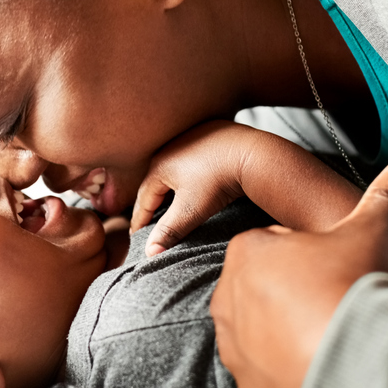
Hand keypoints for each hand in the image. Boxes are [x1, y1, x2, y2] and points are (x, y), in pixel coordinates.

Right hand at [131, 121, 252, 255]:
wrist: (252, 153)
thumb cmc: (217, 181)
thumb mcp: (190, 210)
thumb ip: (169, 231)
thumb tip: (150, 254)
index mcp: (159, 166)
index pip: (143, 199)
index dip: (140, 220)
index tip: (136, 236)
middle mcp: (169, 149)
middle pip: (155, 183)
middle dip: (151, 202)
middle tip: (150, 222)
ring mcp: (189, 138)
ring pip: (173, 169)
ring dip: (170, 186)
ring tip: (171, 203)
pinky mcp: (207, 134)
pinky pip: (191, 157)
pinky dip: (188, 171)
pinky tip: (196, 179)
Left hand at [210, 156, 387, 387]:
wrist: (361, 365)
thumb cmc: (354, 289)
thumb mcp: (372, 232)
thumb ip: (384, 197)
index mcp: (246, 254)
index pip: (274, 244)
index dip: (308, 254)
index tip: (335, 267)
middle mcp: (227, 300)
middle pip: (265, 288)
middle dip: (293, 293)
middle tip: (334, 301)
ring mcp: (235, 348)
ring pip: (261, 332)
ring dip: (287, 333)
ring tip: (329, 335)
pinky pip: (265, 375)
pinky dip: (287, 372)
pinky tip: (320, 366)